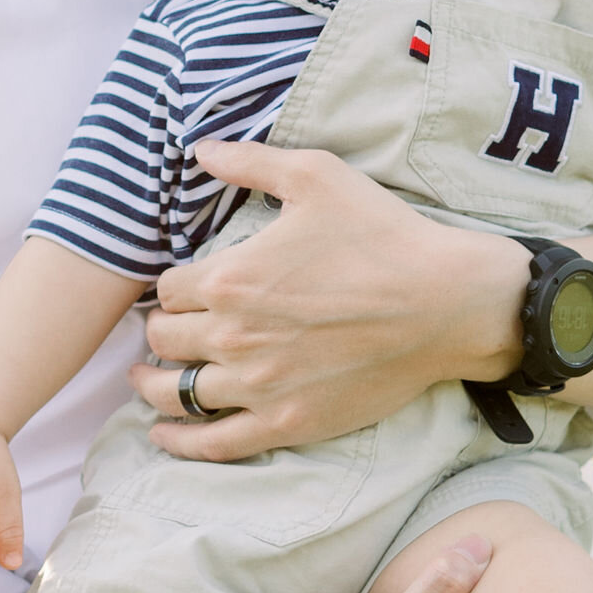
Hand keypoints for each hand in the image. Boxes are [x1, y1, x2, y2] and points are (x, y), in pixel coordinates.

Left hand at [131, 141, 524, 460]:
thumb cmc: (383, 235)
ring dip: (154, 384)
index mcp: (231, 279)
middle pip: (164, 340)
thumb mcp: (317, 175)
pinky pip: (215, 443)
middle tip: (167, 329)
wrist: (445, 302)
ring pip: (176, 393)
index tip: (182, 290)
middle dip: (160, 332)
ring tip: (147, 379)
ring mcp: (259, 385)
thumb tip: (202, 149)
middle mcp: (234, 336)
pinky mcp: (287, 422)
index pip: (166, 290)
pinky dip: (179, 441)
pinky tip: (162, 435)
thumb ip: (251, 161)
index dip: (170, 287)